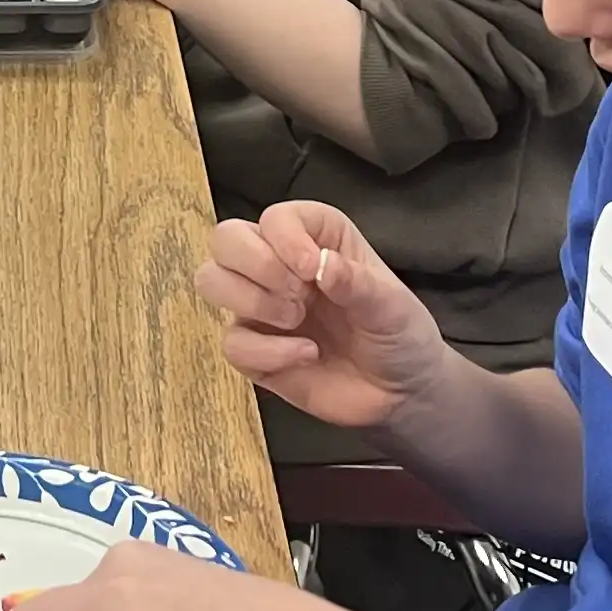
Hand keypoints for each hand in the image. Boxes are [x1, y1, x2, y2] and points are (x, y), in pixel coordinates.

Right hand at [195, 204, 456, 436]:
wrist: (400, 393)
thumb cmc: (399, 333)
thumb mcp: (391, 305)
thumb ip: (356, 282)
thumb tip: (320, 265)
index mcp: (315, 237)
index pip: (275, 216)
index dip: (283, 238)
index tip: (309, 269)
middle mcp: (280, 265)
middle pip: (226, 238)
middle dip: (254, 264)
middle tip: (296, 295)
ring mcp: (261, 308)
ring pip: (211, 280)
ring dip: (249, 301)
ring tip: (294, 319)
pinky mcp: (255, 351)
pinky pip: (231, 343)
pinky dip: (266, 351)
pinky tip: (306, 356)